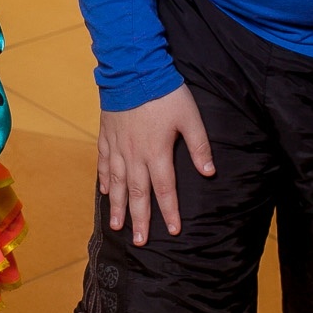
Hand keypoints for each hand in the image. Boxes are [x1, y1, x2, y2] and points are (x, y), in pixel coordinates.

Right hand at [99, 84, 214, 245]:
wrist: (133, 70)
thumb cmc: (164, 93)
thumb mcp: (190, 117)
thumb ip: (199, 146)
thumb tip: (209, 172)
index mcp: (157, 153)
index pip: (165, 190)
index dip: (170, 212)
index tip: (174, 231)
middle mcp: (134, 156)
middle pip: (137, 194)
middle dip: (140, 219)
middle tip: (139, 241)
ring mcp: (117, 147)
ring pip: (116, 183)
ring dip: (117, 206)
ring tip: (116, 226)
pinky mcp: (106, 135)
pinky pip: (103, 163)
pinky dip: (103, 179)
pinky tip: (103, 191)